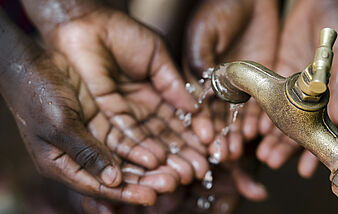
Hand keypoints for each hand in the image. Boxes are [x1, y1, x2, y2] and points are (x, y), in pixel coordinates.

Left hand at [38, 6, 210, 185]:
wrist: (88, 24)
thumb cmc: (123, 33)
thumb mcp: (157, 55)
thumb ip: (173, 83)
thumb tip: (195, 108)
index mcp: (155, 93)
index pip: (177, 120)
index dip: (193, 136)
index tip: (209, 150)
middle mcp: (140, 108)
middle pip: (163, 136)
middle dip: (182, 153)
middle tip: (199, 170)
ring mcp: (122, 113)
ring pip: (146, 140)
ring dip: (163, 159)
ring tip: (182, 174)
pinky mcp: (103, 115)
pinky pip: (123, 135)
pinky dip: (138, 149)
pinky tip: (155, 162)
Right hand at [186, 0, 279, 161]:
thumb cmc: (221, 9)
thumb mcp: (204, 30)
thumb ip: (199, 56)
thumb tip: (196, 84)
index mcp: (200, 74)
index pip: (198, 103)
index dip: (201, 121)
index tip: (206, 137)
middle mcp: (219, 84)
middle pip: (218, 115)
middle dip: (220, 135)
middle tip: (224, 153)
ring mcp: (240, 85)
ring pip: (238, 116)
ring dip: (237, 134)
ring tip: (238, 150)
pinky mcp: (260, 82)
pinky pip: (259, 106)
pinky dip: (257, 121)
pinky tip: (256, 134)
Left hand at [257, 0, 337, 177]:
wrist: (324, 1)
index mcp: (327, 96)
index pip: (319, 129)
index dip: (311, 150)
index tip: (302, 170)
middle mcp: (308, 94)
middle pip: (294, 128)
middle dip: (283, 147)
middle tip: (270, 161)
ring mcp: (292, 84)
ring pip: (278, 116)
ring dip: (269, 135)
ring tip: (259, 151)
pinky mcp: (278, 70)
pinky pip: (265, 95)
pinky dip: (259, 112)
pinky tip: (252, 126)